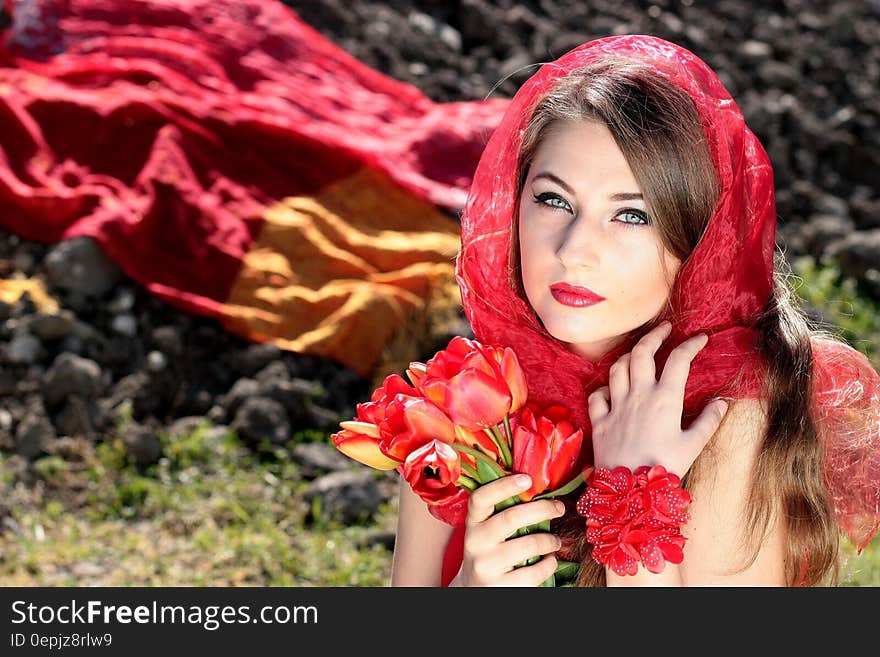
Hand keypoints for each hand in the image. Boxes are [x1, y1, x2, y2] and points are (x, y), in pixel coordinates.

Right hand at [452, 474, 564, 585]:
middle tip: (559, 508)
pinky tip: (550, 560)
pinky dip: (549, 564)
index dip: (503, 486)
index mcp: (472, 523)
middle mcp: (475, 543)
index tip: (527, 479)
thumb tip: (536, 489)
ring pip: (528, 545)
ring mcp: (486, 566)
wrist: (473, 589)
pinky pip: (534, 572)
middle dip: (542, 509)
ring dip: (550, 540)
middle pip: (511, 518)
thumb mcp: (485, 531)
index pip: (481, 498)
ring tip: (556, 541)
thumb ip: (501, 513)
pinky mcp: (500, 587)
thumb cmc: (489, 552)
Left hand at [587, 320, 729, 476]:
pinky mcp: (599, 420)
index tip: (700, 338)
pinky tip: (611, 389)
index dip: (690, 344)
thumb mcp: (692, 445)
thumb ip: (708, 422)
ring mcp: (616, 406)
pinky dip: (603, 387)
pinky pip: (597, 395)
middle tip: (664, 329)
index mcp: (665, 399)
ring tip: (638, 352)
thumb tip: (722, 403)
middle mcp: (638, 395)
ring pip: (617, 368)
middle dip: (654, 336)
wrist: (630, 490)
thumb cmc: (665, 467)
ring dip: (628, 356)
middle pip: (642, 352)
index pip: (678, 360)